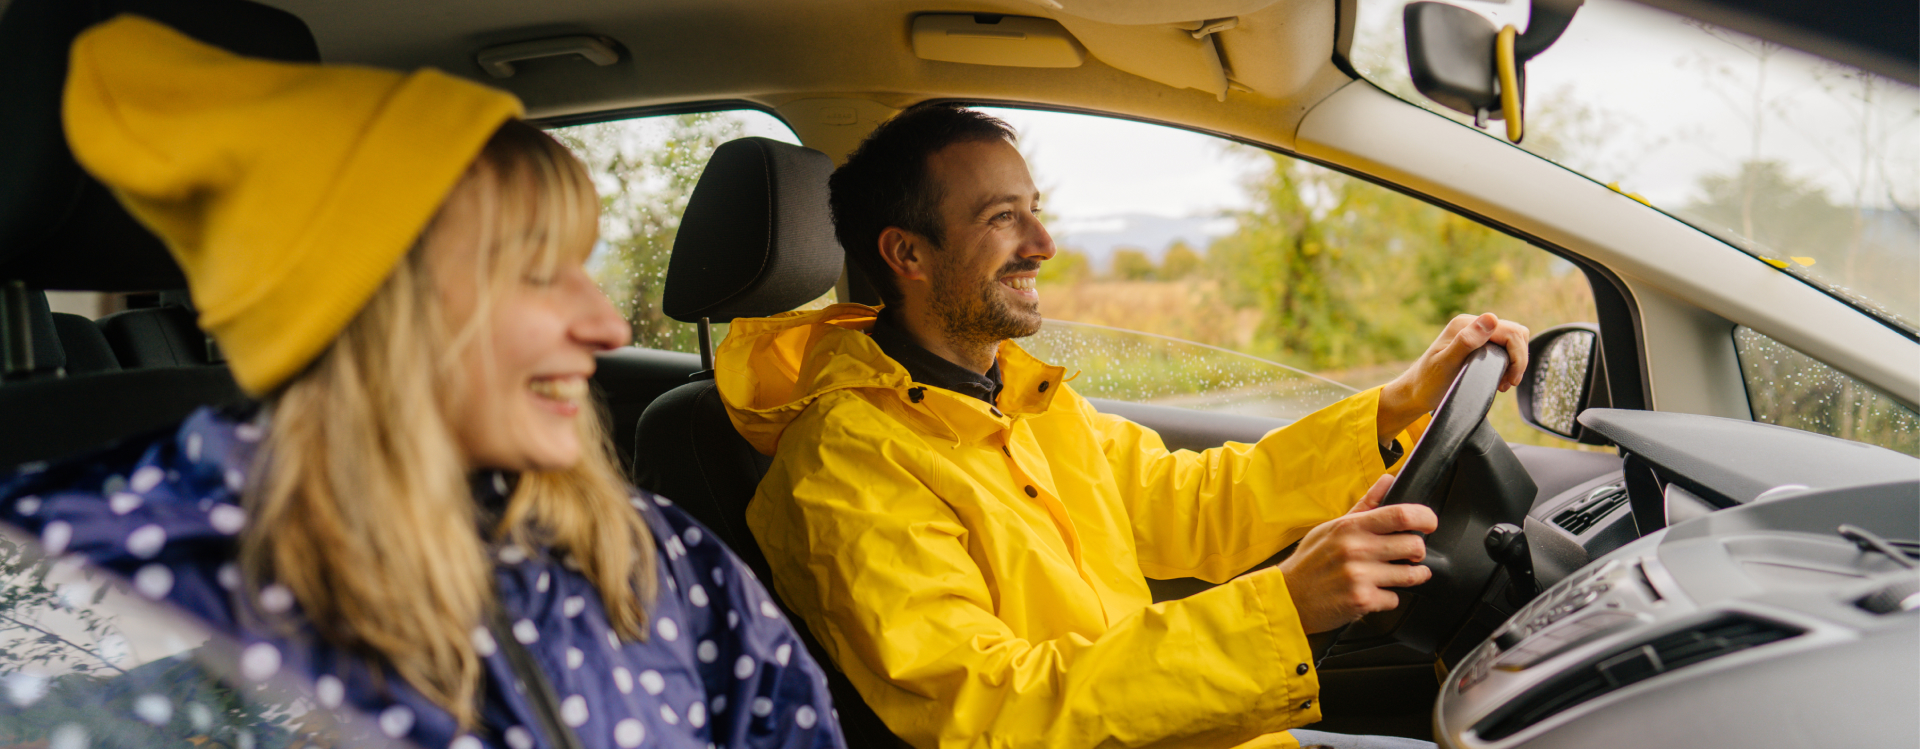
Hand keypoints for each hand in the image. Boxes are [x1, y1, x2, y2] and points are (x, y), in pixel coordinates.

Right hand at [1279, 476, 1437, 633]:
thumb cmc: (1310, 562)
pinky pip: (1395, 599)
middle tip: (1410, 554)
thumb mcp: (1332, 528)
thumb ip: (1365, 506)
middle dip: (1418, 552)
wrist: (1288, 597)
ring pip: (1411, 575)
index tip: (1429, 523)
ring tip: (1399, 574)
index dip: (1425, 517)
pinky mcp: (1362, 601)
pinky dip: (1388, 598)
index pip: (1400, 515)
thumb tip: (1387, 481)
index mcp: (1351, 527)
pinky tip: (1374, 593)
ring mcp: (1360, 576)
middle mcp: (1357, 549)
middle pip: (1414, 545)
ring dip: (1411, 576)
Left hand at [1377, 313, 1528, 442]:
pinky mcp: (1478, 346)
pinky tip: (1499, 380)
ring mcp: (1475, 335)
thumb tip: (1491, 318)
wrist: (1415, 392)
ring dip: (1514, 362)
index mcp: (1465, 324)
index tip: (1511, 379)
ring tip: (1503, 383)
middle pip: (1515, 334)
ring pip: (1512, 341)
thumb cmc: (1428, 381)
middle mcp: (1471, 325)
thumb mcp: (1446, 363)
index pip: (1510, 331)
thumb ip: (1467, 341)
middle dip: (1518, 359)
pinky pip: (1504, 349)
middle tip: (1508, 382)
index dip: (1518, 356)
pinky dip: (1508, 364)